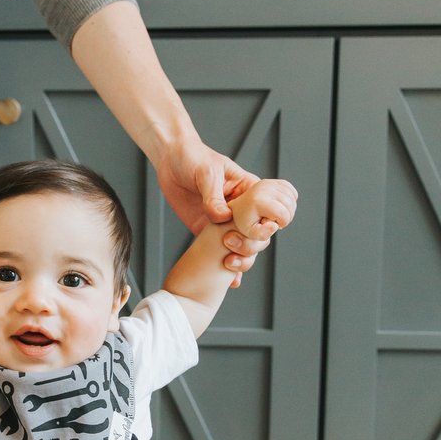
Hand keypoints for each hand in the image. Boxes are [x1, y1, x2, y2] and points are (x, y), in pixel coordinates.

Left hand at [154, 130, 264, 286]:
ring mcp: (225, 223)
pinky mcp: (208, 232)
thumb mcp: (206, 172)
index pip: (270, 211)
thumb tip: (221, 218)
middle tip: (231, 245)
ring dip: (242, 259)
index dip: (268, 224)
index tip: (258, 230)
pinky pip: (221, 252)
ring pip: (243, 247)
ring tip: (230, 266)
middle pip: (259, 234)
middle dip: (251, 246)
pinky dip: (227, 269)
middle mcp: (241, 209)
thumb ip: (214, 195)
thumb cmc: (193, 158)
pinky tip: (230, 282)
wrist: (170, 160)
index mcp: (249, 191)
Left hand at [227, 178, 298, 239]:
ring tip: (278, 215)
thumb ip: (262, 234)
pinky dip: (291, 201)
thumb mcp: (250, 233)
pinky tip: (281, 207)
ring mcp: (270, 183)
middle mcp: (265, 189)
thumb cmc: (244, 222)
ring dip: (289, 210)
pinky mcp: (274, 181)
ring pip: (293, 198)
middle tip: (277, 221)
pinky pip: (291, 191)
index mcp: (259, 201)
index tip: (276, 225)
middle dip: (287, 217)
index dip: (283, 223)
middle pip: (290, 204)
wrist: (239, 209)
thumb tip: (274, 226)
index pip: (283, 213)